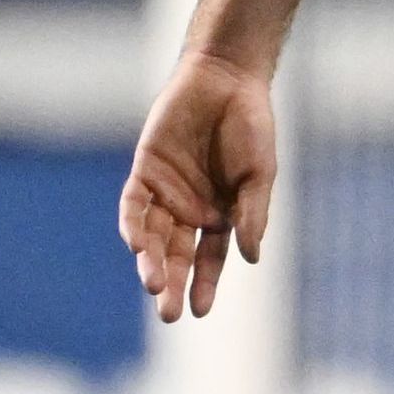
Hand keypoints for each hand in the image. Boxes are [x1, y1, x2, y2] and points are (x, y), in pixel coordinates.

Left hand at [122, 50, 278, 322]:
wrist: (225, 80)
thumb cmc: (251, 126)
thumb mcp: (260, 173)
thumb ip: (252, 214)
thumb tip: (251, 259)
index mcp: (221, 215)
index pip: (209, 260)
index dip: (204, 285)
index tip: (200, 312)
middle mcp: (190, 210)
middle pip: (177, 256)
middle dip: (172, 285)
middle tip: (168, 313)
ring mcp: (165, 192)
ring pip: (153, 238)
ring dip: (152, 262)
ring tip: (155, 285)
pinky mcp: (145, 171)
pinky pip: (134, 205)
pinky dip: (134, 226)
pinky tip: (138, 245)